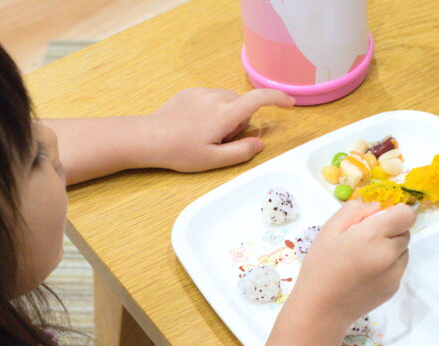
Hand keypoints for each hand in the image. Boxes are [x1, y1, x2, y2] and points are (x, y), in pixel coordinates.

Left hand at [144, 88, 293, 171]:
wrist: (149, 138)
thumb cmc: (180, 152)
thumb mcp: (213, 160)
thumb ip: (241, 152)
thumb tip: (260, 144)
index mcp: (224, 114)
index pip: (258, 99)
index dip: (277, 99)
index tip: (289, 103)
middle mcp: (216, 97)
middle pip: (242, 105)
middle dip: (240, 121)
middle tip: (220, 141)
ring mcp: (202, 92)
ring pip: (228, 101)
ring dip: (227, 115)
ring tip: (206, 134)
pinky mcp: (191, 92)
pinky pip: (212, 98)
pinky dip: (213, 110)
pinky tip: (196, 126)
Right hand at [264, 201, 412, 345]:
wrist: (322, 309)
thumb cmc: (320, 268)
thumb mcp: (328, 231)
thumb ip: (353, 211)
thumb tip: (376, 208)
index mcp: (373, 235)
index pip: (406, 214)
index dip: (395, 213)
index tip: (379, 219)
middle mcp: (390, 253)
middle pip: (405, 231)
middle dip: (390, 230)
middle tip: (364, 240)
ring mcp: (395, 273)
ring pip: (403, 250)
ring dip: (390, 248)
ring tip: (364, 258)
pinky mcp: (394, 287)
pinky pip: (398, 267)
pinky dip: (387, 266)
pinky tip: (365, 273)